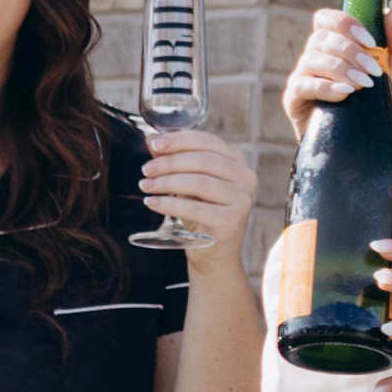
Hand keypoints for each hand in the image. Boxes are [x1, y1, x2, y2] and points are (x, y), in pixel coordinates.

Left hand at [134, 125, 255, 257]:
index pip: (207, 141)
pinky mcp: (232, 221)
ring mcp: (242, 200)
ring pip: (199, 182)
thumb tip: (151, 138)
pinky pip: (196, 208)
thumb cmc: (201, 212)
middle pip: (202, 160)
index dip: (179, 139)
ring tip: (145, 186)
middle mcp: (245, 177)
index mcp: (237, 161)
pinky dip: (170, 204)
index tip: (154, 144)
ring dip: (167, 182)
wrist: (214, 253)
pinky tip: (153, 202)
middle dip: (169, 163)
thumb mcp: (186, 182)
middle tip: (146, 170)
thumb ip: (173, 159)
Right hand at [279, 3, 388, 124]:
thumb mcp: (390, 72)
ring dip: (341, 69)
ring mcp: (301, 77)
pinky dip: (326, 87)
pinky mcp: (293, 99)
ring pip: (312, 59)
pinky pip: (303, 86)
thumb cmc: (372, 102)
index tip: (370, 41)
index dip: (345, 24)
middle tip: (374, 70)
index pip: (326, 19)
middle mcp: (313, 56)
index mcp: (331, 45)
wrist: (363, 140)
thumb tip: (391, 10)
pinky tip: (345, 93)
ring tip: (364, 84)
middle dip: (351, 51)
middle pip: (322, 38)